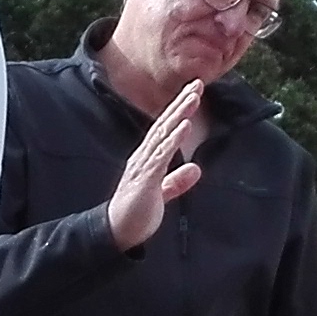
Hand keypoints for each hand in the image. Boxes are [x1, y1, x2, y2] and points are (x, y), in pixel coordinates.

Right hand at [105, 84, 209, 247]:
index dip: (179, 109)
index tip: (194, 91)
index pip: (165, 128)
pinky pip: (161, 155)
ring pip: (163, 134)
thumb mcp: (161, 194)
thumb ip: (176, 181)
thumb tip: (196, 169)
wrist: (117, 233)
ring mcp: (143, 166)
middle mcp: (144, 156)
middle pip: (165, 124)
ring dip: (179, 114)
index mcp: (147, 158)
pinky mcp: (145, 179)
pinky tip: (184, 125)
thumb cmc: (136, 213)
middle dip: (181, 103)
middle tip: (198, 82)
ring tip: (194, 97)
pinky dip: (173, 139)